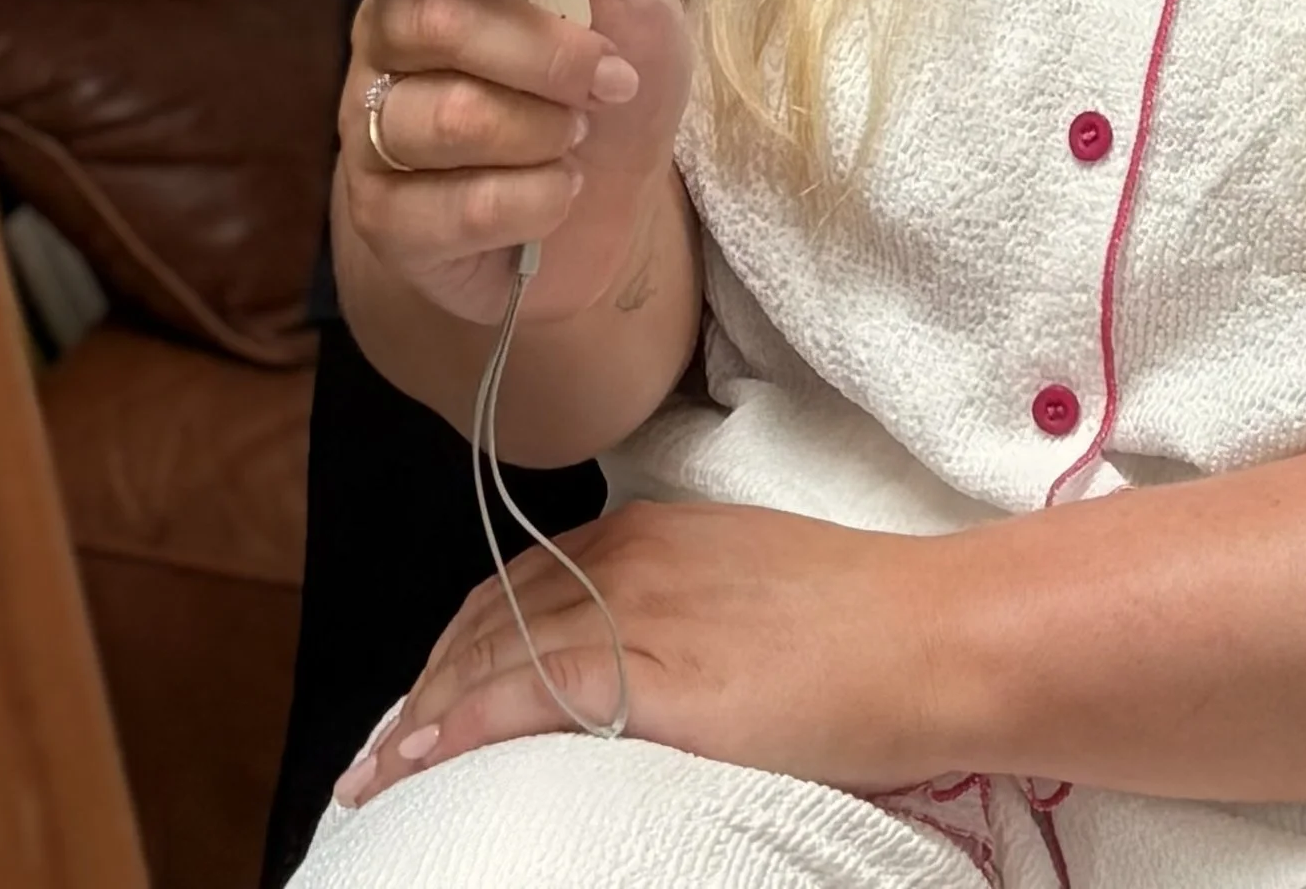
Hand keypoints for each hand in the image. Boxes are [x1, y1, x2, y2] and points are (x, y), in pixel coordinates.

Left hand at [334, 498, 948, 807]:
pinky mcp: (647, 671)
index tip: (422, 696)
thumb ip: (679, 613)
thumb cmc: (861, 625)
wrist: (927, 636)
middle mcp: (625, 556)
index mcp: (649, 532)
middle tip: (381, 753)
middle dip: (423, 684)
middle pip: (487, 617)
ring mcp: (633, 609)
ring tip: (379, 774)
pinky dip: (456, 723)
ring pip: (489, 653)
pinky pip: (522, 692)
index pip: (518, 583)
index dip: (458, 643)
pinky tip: (416, 760)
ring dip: (420, 714)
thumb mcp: (747, 593)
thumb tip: (635, 662)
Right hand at [339, 0, 693, 330]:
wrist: (610, 213)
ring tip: (578, 134)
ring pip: (445, 118)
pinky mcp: (387, 221)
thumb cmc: (611, 81)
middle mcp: (387, 40)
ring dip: (543, 130)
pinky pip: (454, 208)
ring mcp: (375, 131)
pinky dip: (534, 200)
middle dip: (541, 52)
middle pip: (428, 19)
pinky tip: (558, 191)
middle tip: (609, 77)